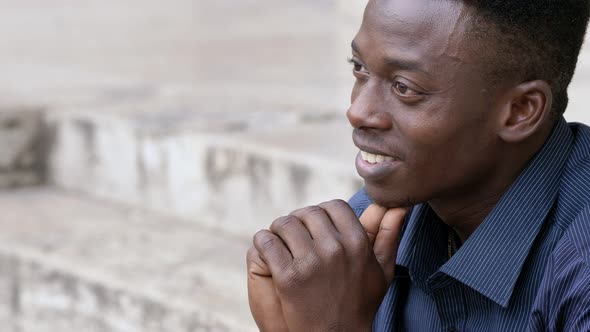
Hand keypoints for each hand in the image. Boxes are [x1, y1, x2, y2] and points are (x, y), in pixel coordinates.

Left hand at [247, 200, 406, 331]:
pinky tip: (269, 254)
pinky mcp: (288, 277)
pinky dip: (263, 243)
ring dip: (279, 231)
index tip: (316, 228)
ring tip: (281, 243)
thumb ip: (388, 235)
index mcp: (358, 243)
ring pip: (284, 224)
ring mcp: (311, 262)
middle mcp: (335, 249)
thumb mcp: (382, 270)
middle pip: (307, 213)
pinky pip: (266, 242)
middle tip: (295, 236)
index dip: (322, 214)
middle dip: (299, 221)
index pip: (334, 206)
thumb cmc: (359, 304)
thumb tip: (399, 206)